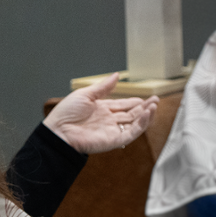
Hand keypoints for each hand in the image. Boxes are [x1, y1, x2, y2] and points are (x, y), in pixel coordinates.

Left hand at [43, 73, 158, 153]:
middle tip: (156, 100)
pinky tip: (147, 114)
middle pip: (131, 114)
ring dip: (145, 115)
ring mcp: (111, 131)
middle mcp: (108, 120)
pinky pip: (131, 133)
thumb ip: (103, 87)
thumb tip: (116, 76)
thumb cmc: (66, 113)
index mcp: (101, 109)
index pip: (122, 105)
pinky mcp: (114, 140)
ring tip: (154, 105)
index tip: (146, 97)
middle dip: (144, 107)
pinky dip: (141, 124)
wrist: (58, 131)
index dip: (134, 102)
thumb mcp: (85, 94)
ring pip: (134, 123)